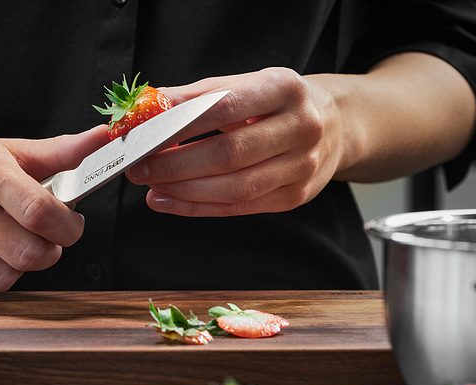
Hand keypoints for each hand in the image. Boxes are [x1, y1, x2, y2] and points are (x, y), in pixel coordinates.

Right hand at [0, 125, 109, 300]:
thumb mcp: (7, 149)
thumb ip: (59, 151)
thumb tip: (105, 137)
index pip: (37, 210)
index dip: (68, 227)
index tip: (72, 225)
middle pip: (25, 254)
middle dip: (48, 252)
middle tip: (44, 240)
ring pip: (0, 278)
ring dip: (16, 269)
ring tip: (9, 247)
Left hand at [125, 68, 345, 216]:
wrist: (336, 125)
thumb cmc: (278, 103)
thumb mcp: (246, 85)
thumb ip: (197, 96)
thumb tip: (148, 107)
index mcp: (285, 88)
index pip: (224, 107)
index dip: (180, 124)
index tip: (144, 135)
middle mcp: (301, 127)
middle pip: (229, 153)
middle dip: (175, 164)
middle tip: (139, 167)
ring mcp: (303, 167)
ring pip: (235, 187)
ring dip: (184, 190)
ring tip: (150, 186)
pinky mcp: (295, 197)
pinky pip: (240, 208)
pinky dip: (199, 208)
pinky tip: (170, 201)